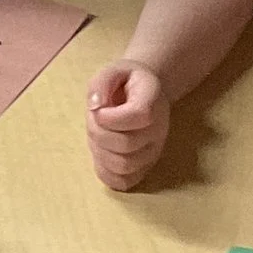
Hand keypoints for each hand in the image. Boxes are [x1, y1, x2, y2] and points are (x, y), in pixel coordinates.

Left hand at [86, 59, 168, 191]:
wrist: (144, 93)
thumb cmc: (125, 82)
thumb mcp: (111, 70)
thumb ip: (100, 83)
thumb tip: (95, 107)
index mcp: (153, 100)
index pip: (139, 115)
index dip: (110, 117)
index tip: (99, 109)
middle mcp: (159, 128)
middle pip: (126, 144)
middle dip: (98, 133)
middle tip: (93, 120)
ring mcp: (154, 151)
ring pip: (124, 165)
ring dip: (99, 152)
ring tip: (97, 136)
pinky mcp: (145, 167)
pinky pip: (124, 182)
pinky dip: (105, 172)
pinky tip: (101, 154)